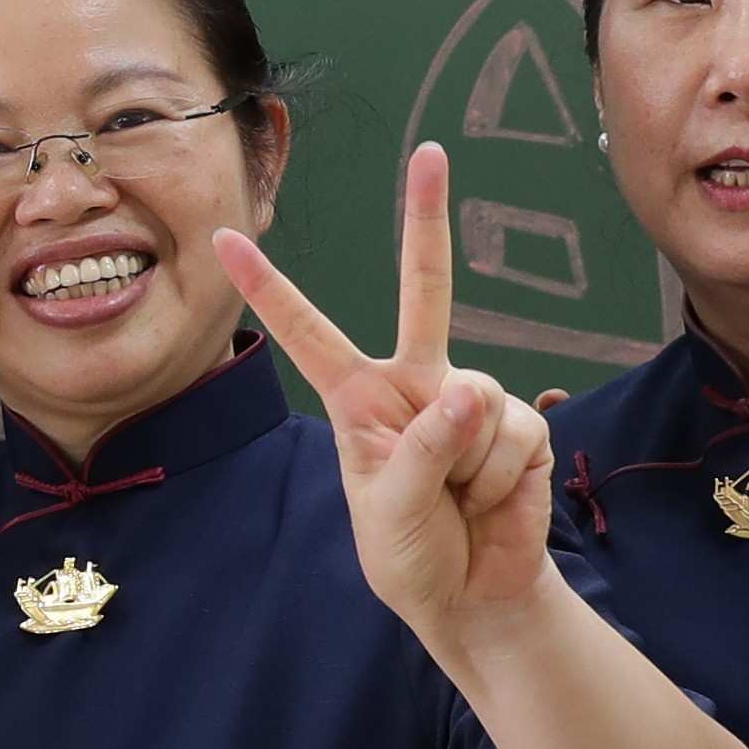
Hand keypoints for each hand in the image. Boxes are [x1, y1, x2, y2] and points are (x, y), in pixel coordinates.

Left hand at [212, 143, 561, 650]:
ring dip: (470, 469)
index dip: (268, 288)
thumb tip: (469, 395)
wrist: (477, 596)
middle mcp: (416, 384)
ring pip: (477, 399)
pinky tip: (495, 501)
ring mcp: (471, 399)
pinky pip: (515, 434)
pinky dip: (505, 480)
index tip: (227, 238)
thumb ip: (420, 454)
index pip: (306, 333)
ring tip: (459, 502)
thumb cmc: (412, 554)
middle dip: (429, 219)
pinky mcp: (521, 423)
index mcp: (358, 399)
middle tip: (431, 152)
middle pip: (424, 289)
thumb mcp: (388, 515)